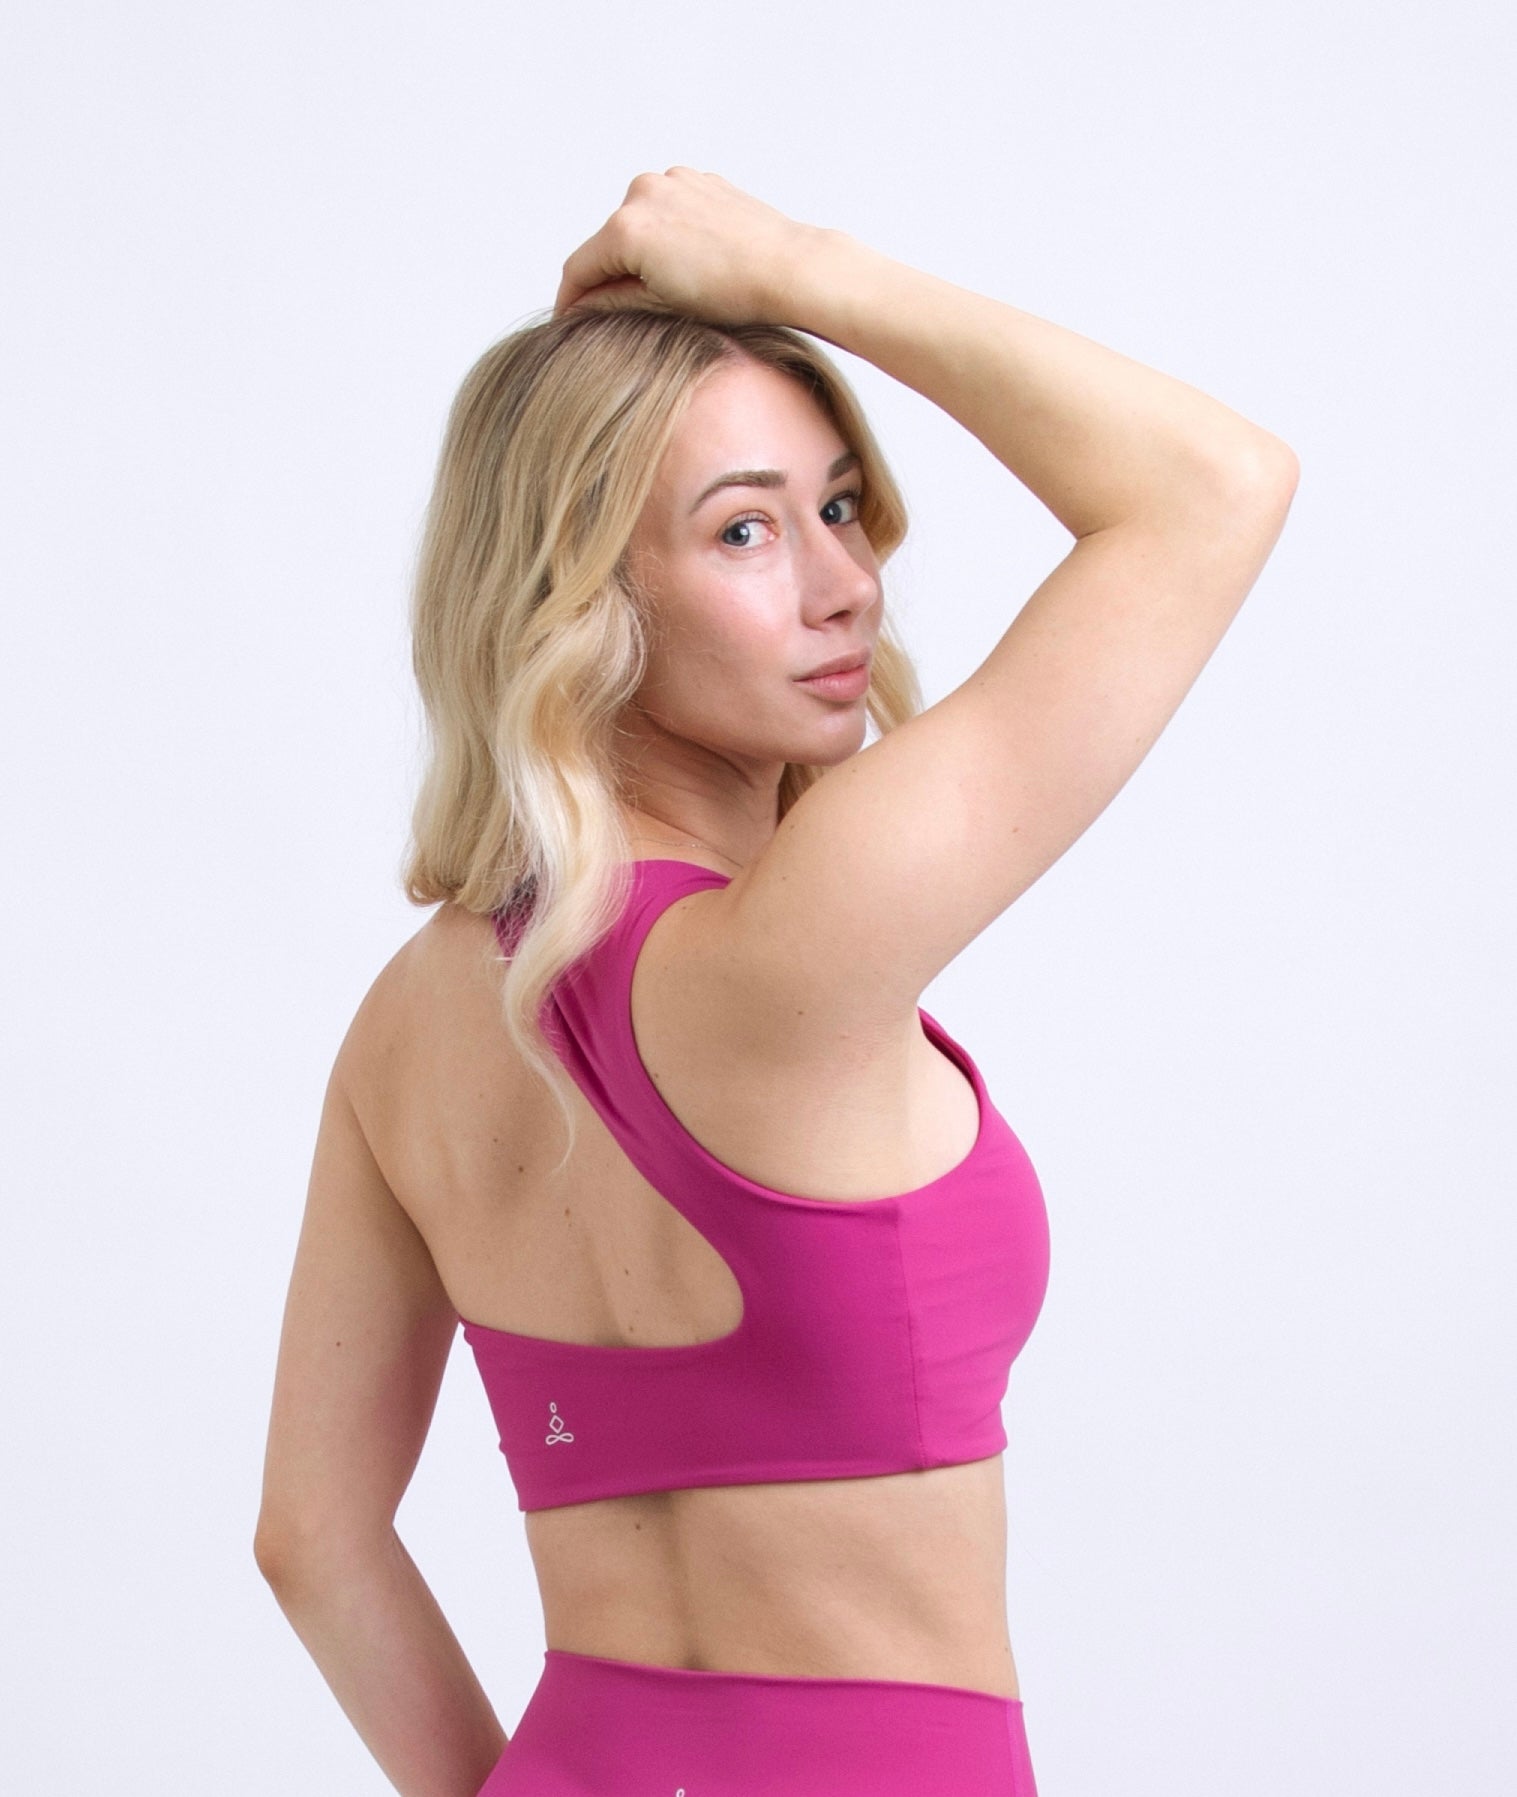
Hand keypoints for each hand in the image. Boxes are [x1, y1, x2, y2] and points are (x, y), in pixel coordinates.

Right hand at [553, 167, 821, 324]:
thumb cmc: (732, 293)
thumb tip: (584, 305)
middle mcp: (643, 192)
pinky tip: (693, 261)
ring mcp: (673, 180)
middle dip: (609, 274)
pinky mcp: (699, 180)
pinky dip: (668, 234)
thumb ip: (612, 301)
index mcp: (627, 227)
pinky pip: (669, 210)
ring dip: (641, 252)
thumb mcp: (661, 306)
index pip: (579, 267)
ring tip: (668, 286)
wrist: (788, 268)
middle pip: (608, 242)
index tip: (567, 319)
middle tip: (620, 310)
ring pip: (639, 224)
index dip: (570, 299)